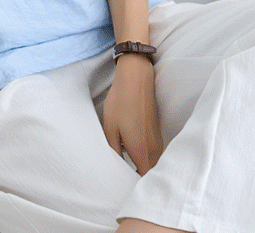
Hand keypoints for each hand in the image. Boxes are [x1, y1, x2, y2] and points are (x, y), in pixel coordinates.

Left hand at [102, 55, 163, 175]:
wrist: (136, 80)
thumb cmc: (121, 102)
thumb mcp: (110, 127)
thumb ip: (114, 151)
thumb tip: (117, 168)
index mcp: (142, 150)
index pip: (144, 179)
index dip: (136, 187)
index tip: (124, 189)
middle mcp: (154, 149)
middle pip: (151, 174)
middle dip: (140, 180)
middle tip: (123, 182)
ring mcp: (158, 140)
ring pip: (153, 164)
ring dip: (143, 168)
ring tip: (126, 169)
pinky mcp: (157, 133)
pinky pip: (153, 153)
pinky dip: (145, 158)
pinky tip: (132, 154)